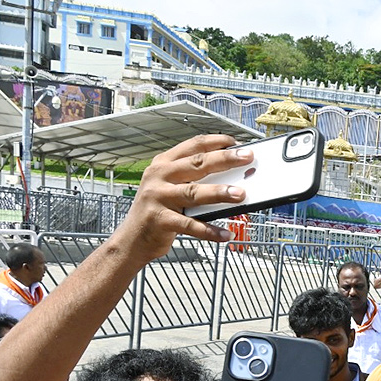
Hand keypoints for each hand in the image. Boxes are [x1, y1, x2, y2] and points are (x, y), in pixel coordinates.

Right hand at [113, 135, 254, 264]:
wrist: (132, 239)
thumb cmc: (159, 211)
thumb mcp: (171, 188)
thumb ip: (195, 180)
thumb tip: (233, 177)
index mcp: (163, 163)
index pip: (193, 146)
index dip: (216, 142)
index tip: (237, 143)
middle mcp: (159, 176)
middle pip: (197, 164)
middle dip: (225, 159)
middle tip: (248, 158)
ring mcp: (158, 197)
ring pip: (194, 192)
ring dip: (219, 192)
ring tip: (241, 194)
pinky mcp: (160, 220)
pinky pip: (190, 225)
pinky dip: (210, 231)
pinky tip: (227, 234)